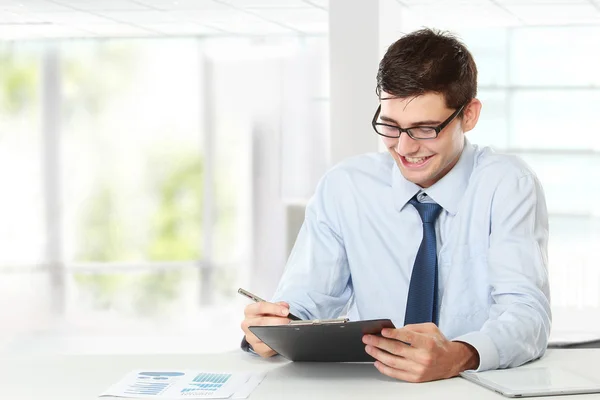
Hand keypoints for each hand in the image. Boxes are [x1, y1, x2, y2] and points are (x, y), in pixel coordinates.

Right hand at [240, 301, 291, 357]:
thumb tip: (285, 307)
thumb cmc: (265, 318)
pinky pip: (267, 347)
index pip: (260, 307)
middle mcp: (247, 324)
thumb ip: (278, 305)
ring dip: (277, 332)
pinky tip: (282, 338)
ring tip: (287, 329)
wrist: (259, 331)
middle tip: (288, 321)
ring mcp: (250, 337)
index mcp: (250, 311)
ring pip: (263, 335)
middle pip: (261, 321)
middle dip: (277, 321)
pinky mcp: (256, 348)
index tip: (285, 311)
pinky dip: (276, 343)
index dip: (274, 308)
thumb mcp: (270, 309)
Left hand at [362, 322, 479, 381]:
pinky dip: (384, 368)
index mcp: (427, 342)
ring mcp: (419, 369)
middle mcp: (423, 357)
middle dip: (379, 343)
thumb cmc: (439, 343)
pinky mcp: (416, 378)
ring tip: (369, 348)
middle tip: (368, 338)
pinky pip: (396, 374)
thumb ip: (412, 327)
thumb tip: (393, 330)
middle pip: (396, 349)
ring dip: (378, 355)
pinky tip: (377, 361)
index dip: (393, 333)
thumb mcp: (430, 329)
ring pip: (393, 362)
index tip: (381, 331)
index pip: (407, 337)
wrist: (452, 361)